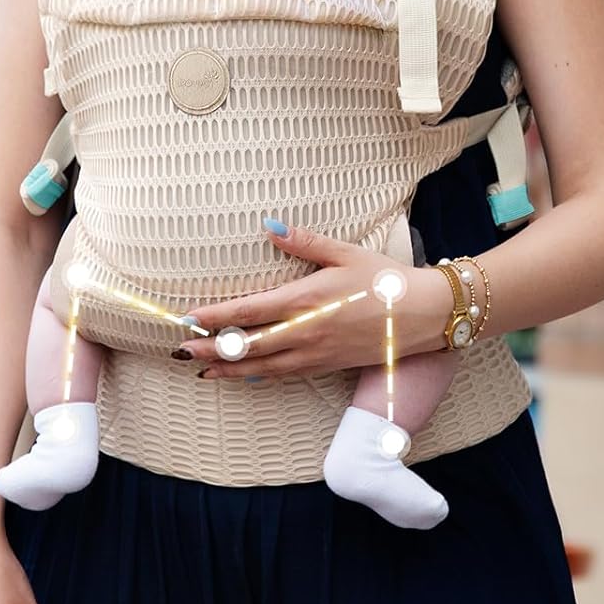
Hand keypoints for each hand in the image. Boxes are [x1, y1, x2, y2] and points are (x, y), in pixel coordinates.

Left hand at [182, 224, 447, 378]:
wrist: (422, 315)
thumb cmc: (384, 279)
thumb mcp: (343, 252)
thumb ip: (304, 241)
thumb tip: (271, 225)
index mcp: (305, 299)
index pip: (249, 311)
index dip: (216, 317)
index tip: (189, 319)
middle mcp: (305, 331)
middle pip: (248, 345)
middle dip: (212, 349)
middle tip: (181, 352)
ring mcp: (315, 352)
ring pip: (263, 366)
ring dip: (229, 369)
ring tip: (202, 371)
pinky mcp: (327, 365)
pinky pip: (286, 375)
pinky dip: (260, 377)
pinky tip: (244, 377)